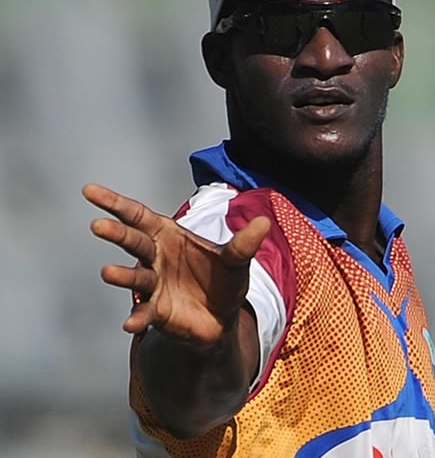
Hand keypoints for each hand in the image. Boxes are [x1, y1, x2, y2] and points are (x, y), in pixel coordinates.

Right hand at [83, 184, 269, 343]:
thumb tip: (265, 222)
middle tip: (98, 225)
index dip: (114, 202)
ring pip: (135, 276)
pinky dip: (137, 318)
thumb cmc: (223, 281)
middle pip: (132, 240)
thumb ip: (245, 243)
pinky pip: (144, 312)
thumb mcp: (237, 261)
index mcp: (167, 235)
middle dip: (116, 232)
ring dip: (121, 274)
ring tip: (107, 271)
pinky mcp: (156, 311)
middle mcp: (155, 256)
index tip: (88, 191)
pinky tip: (130, 324)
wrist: (221, 320)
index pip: (137, 215)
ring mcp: (153, 284)